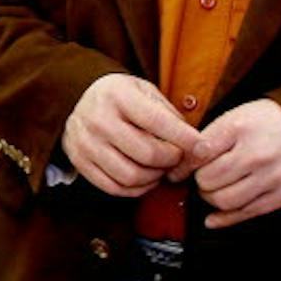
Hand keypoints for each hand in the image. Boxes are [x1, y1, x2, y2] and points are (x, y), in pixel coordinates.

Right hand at [62, 74, 202, 196]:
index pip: (157, 122)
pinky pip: (114, 188)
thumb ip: (170, 116)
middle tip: (177, 158)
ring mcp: (85, 143)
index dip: (184, 138)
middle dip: (171, 161)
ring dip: (154, 178)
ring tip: (160, 168)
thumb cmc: (121, 98)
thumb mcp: (145, 91)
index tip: (201, 147)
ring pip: (131, 176)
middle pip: (147, 154)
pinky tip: (144, 178)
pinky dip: (136, 189)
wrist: (79, 100)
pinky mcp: (80, 162)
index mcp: (117, 95)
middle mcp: (98, 119)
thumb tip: (196, 147)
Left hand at [170, 99, 280, 227]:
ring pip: (225, 201)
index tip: (176, 173)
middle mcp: (260, 153)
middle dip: (200, 182)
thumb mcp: (230, 119)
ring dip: (212, 199)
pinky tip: (213, 218)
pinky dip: (225, 218)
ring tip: (215, 189)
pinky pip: (247, 213)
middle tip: (204, 177)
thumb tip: (178, 170)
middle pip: (209, 182)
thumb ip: (204, 142)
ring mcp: (275, 175)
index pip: (198, 154)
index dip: (182, 167)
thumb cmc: (260, 123)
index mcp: (241, 128)